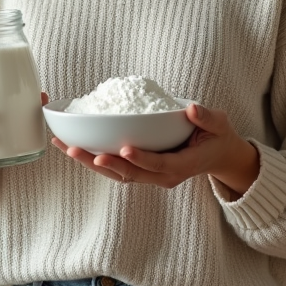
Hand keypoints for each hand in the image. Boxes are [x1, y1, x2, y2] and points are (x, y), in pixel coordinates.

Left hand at [52, 103, 259, 195]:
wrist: (217, 154)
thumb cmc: (217, 137)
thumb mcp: (220, 125)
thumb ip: (207, 119)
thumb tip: (192, 110)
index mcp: (181, 166)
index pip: (159, 165)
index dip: (142, 159)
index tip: (124, 149)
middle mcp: (162, 176)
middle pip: (128, 174)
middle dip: (102, 163)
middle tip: (77, 150)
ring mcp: (149, 174)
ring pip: (116, 173)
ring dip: (89, 162)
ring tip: (65, 147)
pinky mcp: (139, 169)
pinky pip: (114, 167)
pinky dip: (93, 158)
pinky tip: (73, 145)